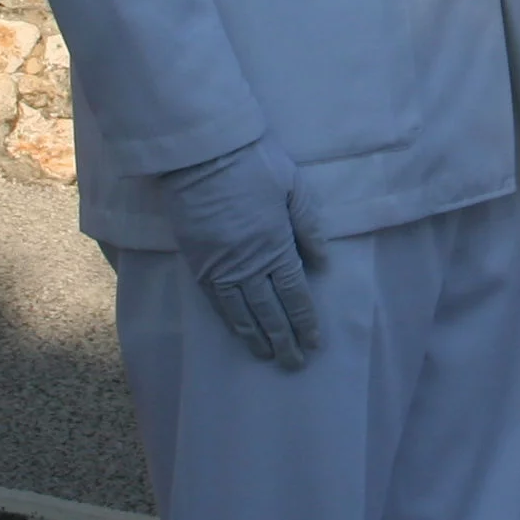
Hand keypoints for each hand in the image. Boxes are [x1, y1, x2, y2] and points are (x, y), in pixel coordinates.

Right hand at [156, 137, 327, 367]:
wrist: (200, 155)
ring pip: (241, 313)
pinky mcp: (197, 263)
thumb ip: (309, 227)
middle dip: (284, 339)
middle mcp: (248, 264)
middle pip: (269, 311)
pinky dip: (229, 321)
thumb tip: (323, 264)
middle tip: (294, 364)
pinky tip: (238, 332)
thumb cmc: (253, 163)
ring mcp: (220, 266)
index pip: (294, 294)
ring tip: (267, 356)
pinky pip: (216, 301)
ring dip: (256, 337)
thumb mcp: (294, 186)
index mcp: (276, 246)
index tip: (313, 343)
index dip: (304, 321)